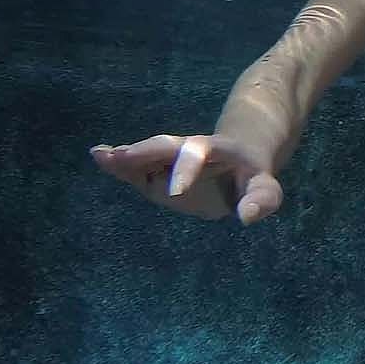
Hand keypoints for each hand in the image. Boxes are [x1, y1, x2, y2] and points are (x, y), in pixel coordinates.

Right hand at [90, 134, 284, 224]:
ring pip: (148, 154)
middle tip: (121, 157)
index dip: (186, 169)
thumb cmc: (252, 176)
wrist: (238, 159)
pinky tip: (99, 157)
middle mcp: (190, 149)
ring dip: (125, 156)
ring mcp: (172, 158)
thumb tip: (246, 217)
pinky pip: (138, 166)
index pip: (200, 154)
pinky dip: (120, 164)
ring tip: (101, 156)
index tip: (175, 192)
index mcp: (217, 150)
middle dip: (146, 152)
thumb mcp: (265, 188)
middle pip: (166, 146)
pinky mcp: (159, 170)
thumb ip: (260, 200)